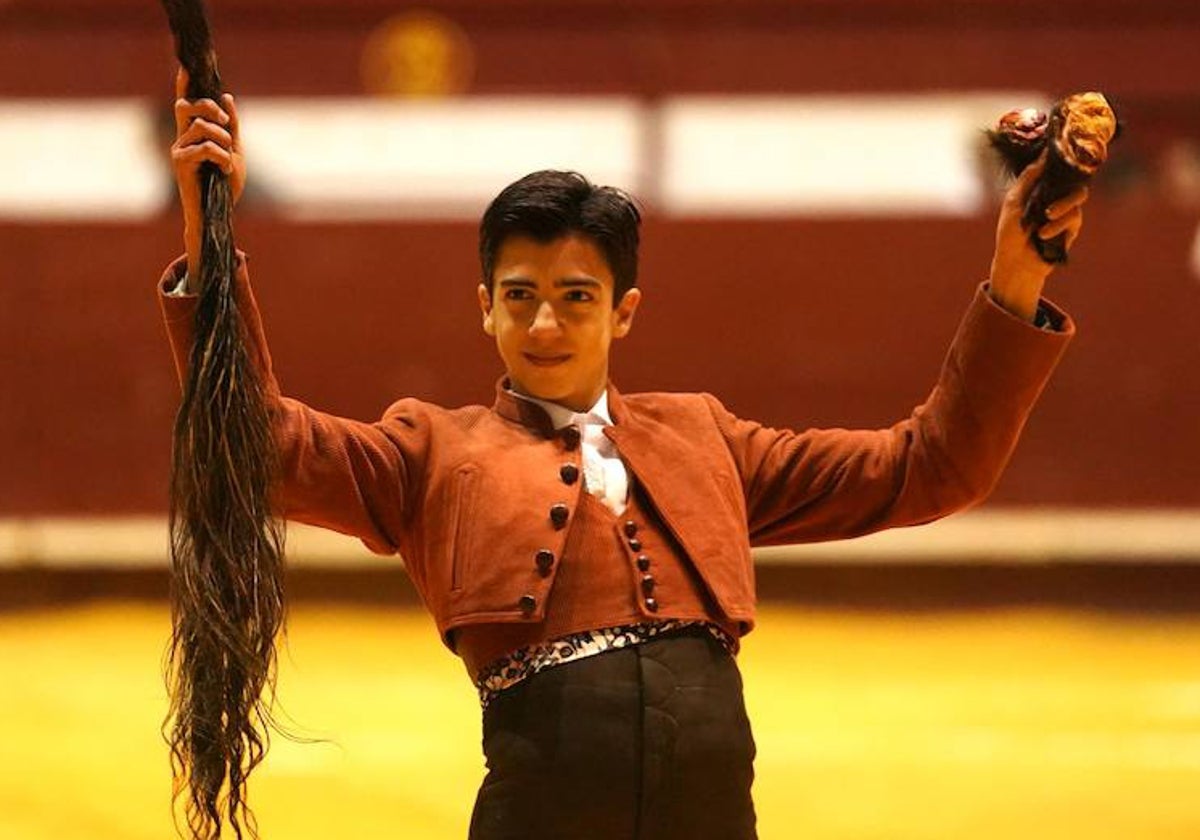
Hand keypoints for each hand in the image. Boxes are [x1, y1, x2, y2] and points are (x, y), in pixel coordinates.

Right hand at [171, 67, 244, 279]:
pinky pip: (204, 147)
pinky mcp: (180, 165)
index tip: (185, 66)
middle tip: (226, 122)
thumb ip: (231, 127)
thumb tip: (226, 97)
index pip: (187, 105)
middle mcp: (182, 139)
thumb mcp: (234, 151)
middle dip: (209, 108)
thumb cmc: (225, 186)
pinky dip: (220, 155)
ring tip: (229, 156)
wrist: (220, 213)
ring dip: (221, 139)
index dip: (184, 86)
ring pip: (200, 127)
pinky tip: (224, 169)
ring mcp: (179, 151)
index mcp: (194, 135)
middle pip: (187, 107)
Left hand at [988, 153, 1087, 321]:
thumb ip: (1028, 179)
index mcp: (1039, 187)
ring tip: (1046, 216)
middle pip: (1074, 175)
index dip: (1064, 154)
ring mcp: (1065, 211)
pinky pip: (1074, 217)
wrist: (1015, 264)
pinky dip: (1058, 224)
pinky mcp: (1072, 227)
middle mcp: (1055, 195)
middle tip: (1058, 179)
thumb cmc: (1010, 234)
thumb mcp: (1013, 203)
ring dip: (1061, 205)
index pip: (1056, 166)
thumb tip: (1043, 156)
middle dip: (1070, 175)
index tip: (1068, 139)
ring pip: (1078, 195)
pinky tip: (1043, 234)